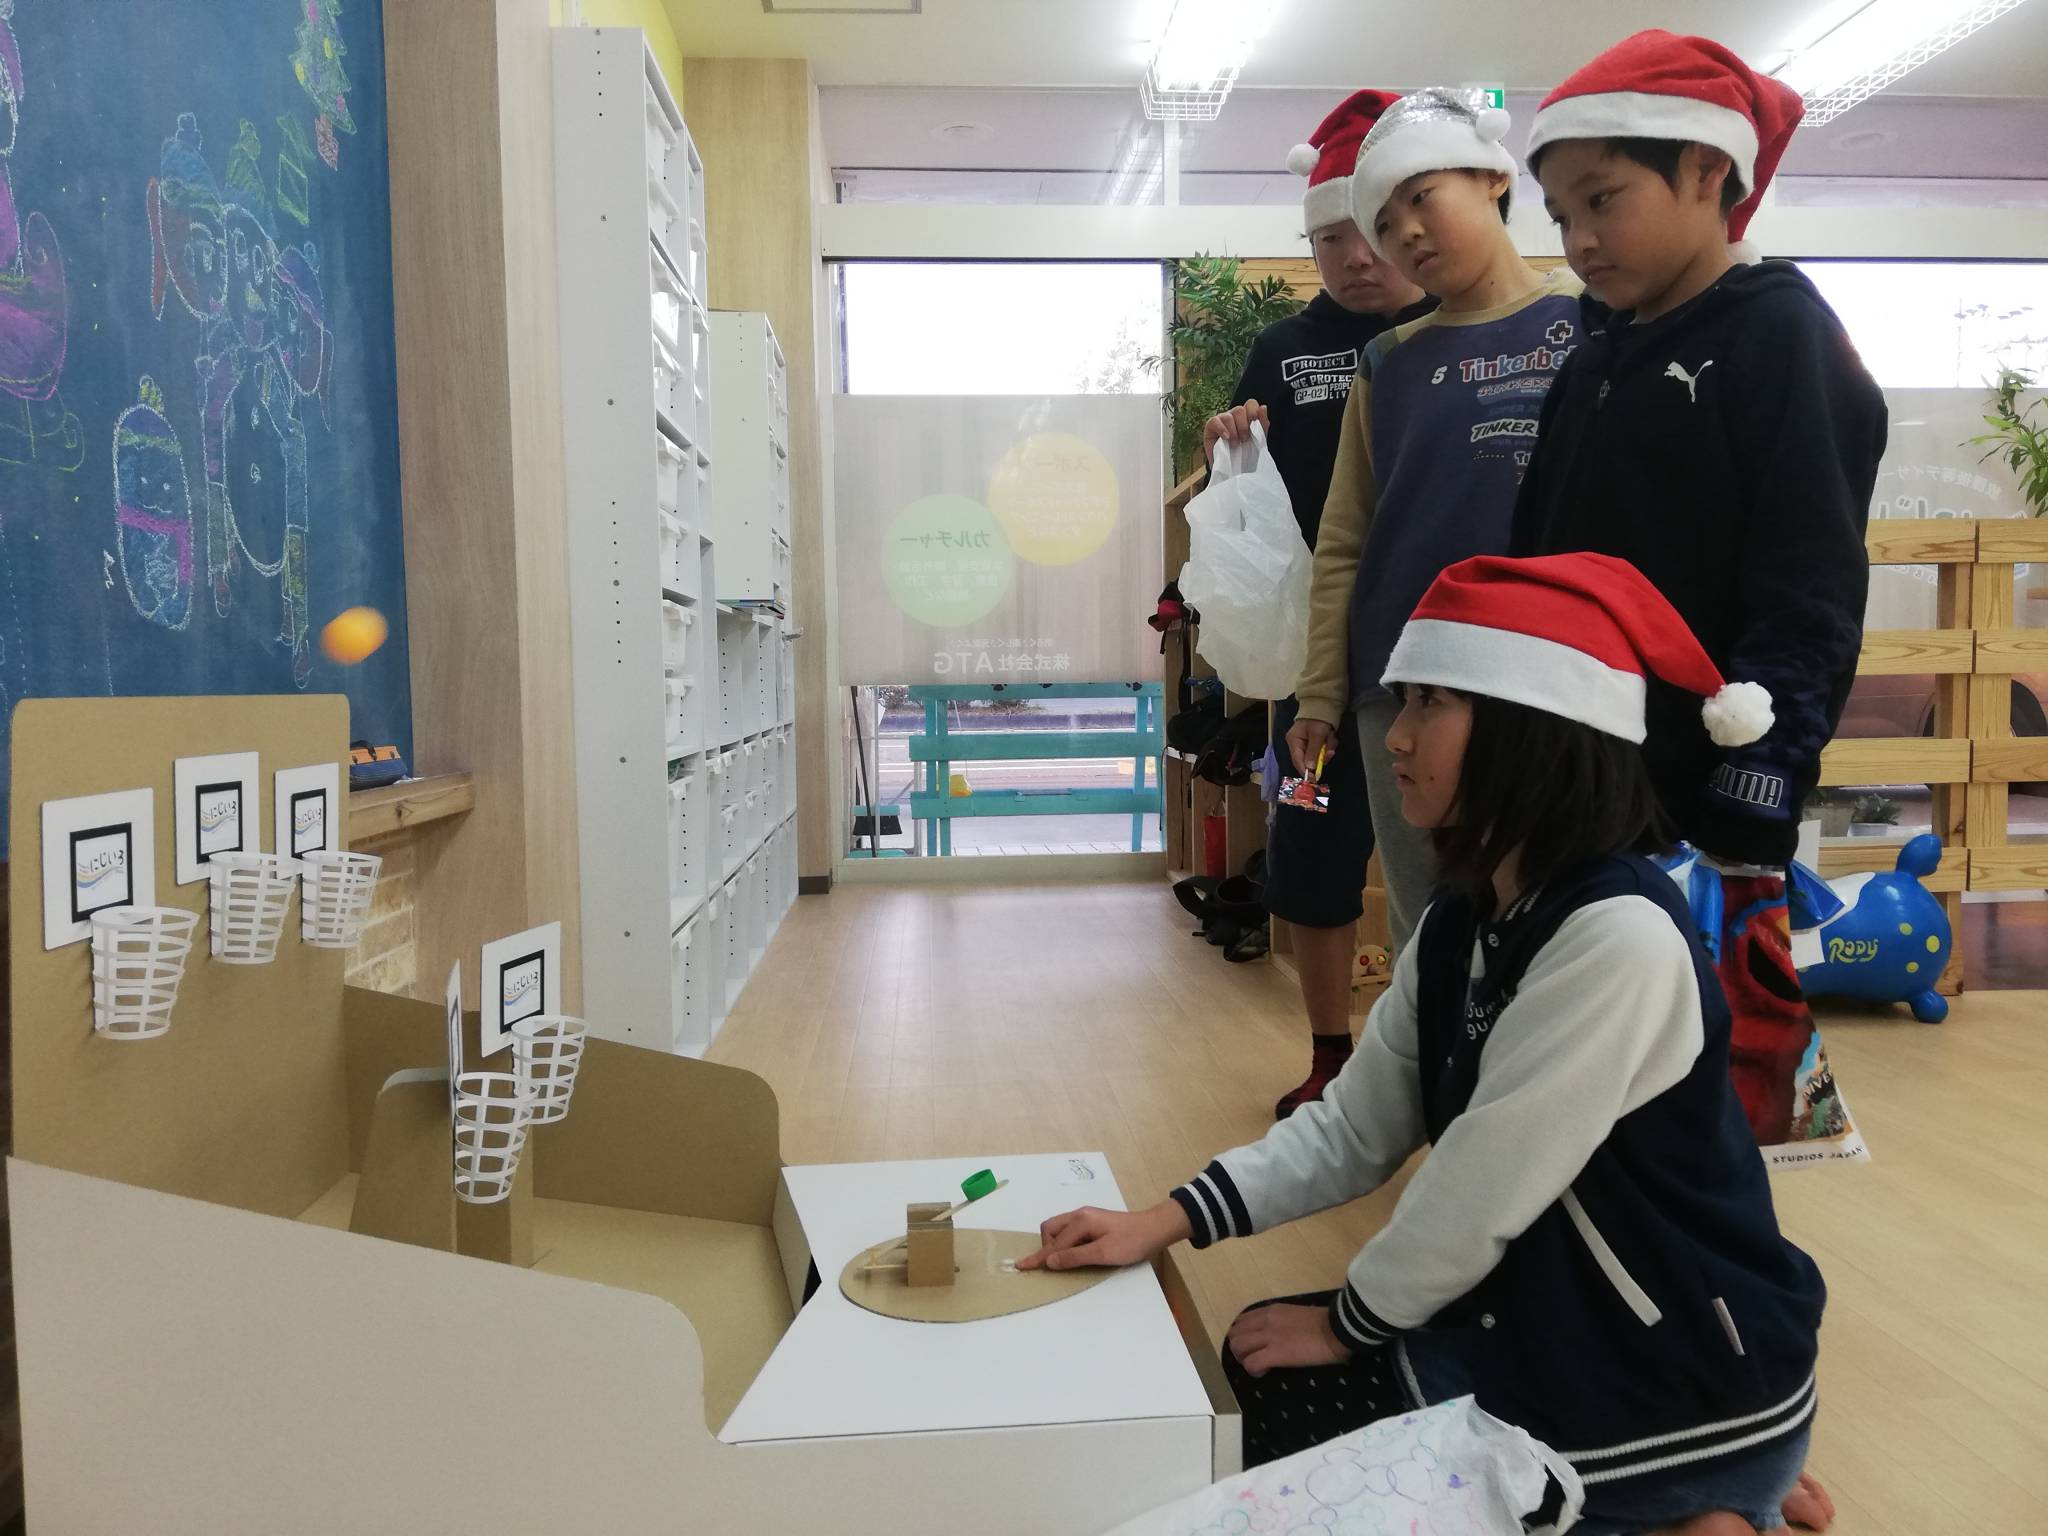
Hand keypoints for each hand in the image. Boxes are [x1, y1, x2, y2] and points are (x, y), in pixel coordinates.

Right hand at [1015, 1201, 1188, 1271]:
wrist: (1154, 1229)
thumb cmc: (1131, 1242)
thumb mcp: (1103, 1253)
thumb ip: (1075, 1257)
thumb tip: (1049, 1262)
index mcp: (1081, 1221)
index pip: (1054, 1244)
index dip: (1039, 1258)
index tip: (1021, 1267)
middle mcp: (1080, 1215)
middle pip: (1050, 1229)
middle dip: (1048, 1247)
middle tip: (1060, 1265)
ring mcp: (1086, 1217)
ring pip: (1059, 1229)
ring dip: (1057, 1245)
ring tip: (1069, 1260)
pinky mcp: (1093, 1222)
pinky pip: (1069, 1231)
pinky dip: (1066, 1242)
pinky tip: (1076, 1252)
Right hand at [1202, 401, 1269, 463]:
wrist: (1230, 469)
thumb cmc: (1243, 454)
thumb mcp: (1257, 441)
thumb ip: (1262, 425)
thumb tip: (1263, 407)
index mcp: (1246, 416)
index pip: (1250, 404)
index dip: (1253, 410)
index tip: (1254, 421)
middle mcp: (1234, 415)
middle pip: (1239, 409)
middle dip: (1244, 426)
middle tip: (1244, 440)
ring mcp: (1221, 419)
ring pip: (1228, 416)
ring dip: (1234, 431)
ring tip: (1235, 444)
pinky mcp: (1210, 426)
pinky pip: (1215, 421)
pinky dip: (1222, 429)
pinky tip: (1226, 438)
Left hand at [1226, 1302, 1351, 1376]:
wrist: (1337, 1329)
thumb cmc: (1323, 1323)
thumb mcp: (1295, 1314)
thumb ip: (1281, 1321)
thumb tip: (1277, 1334)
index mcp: (1271, 1310)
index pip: (1242, 1321)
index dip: (1242, 1336)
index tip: (1251, 1346)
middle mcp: (1265, 1321)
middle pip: (1234, 1334)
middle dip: (1238, 1349)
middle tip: (1251, 1357)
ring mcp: (1269, 1336)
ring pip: (1237, 1347)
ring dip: (1243, 1359)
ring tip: (1256, 1365)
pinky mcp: (1276, 1353)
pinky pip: (1251, 1363)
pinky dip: (1253, 1370)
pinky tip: (1264, 1372)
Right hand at [1286, 717, 1336, 775]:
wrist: (1325, 703)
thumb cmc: (1318, 718)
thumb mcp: (1317, 734)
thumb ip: (1313, 752)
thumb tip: (1310, 768)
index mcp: (1294, 741)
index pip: (1297, 760)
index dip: (1306, 771)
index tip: (1315, 779)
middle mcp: (1298, 743)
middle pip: (1309, 759)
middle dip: (1321, 756)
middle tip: (1330, 752)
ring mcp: (1307, 742)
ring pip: (1318, 754)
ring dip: (1327, 748)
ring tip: (1330, 737)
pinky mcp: (1315, 740)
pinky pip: (1322, 748)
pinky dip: (1328, 744)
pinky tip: (1330, 736)